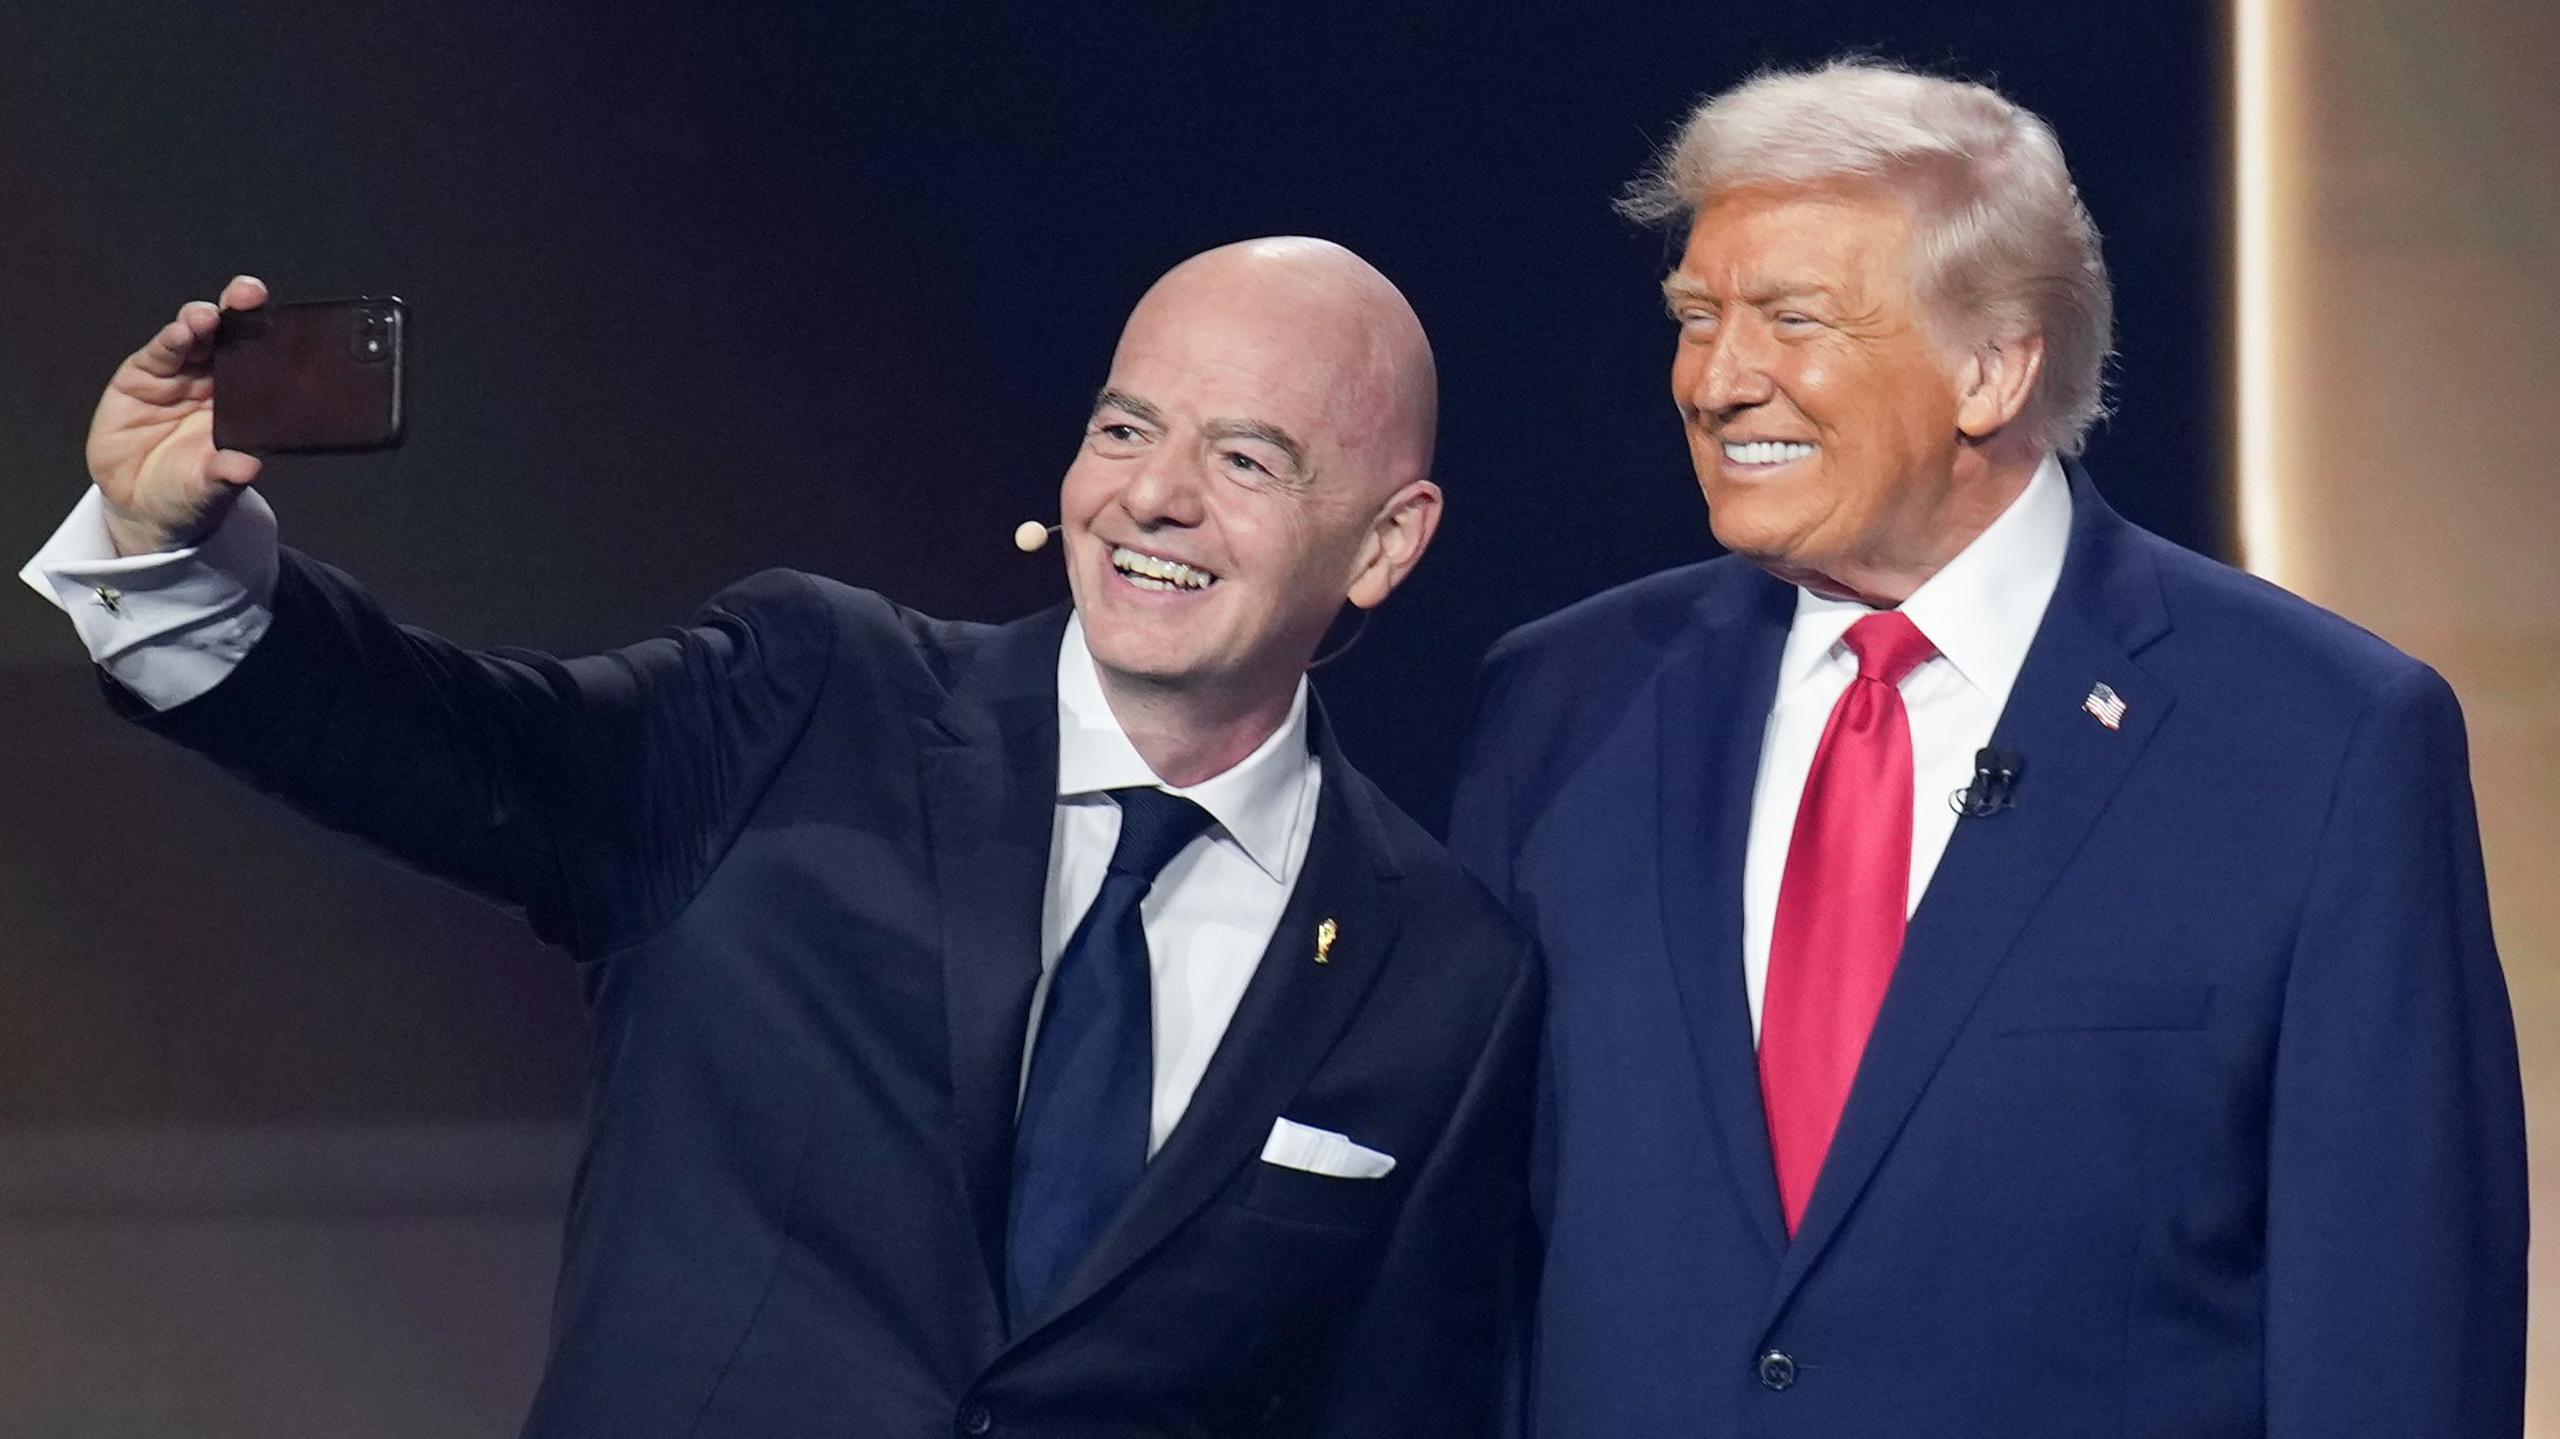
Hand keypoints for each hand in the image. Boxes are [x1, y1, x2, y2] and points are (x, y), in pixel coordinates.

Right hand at [86, 274, 270, 554]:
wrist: (141, 505)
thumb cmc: (190, 492)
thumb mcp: (211, 488)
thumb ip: (226, 474)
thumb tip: (249, 467)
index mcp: (246, 401)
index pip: (263, 361)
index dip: (272, 336)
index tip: (287, 319)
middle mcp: (216, 381)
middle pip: (230, 337)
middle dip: (238, 312)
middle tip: (248, 295)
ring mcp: (179, 376)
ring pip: (195, 338)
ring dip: (200, 323)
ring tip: (206, 319)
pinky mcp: (142, 376)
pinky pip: (159, 354)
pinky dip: (169, 342)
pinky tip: (179, 333)